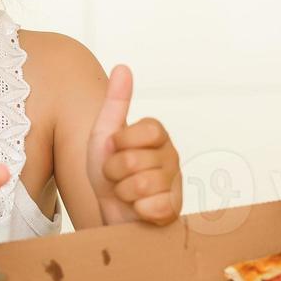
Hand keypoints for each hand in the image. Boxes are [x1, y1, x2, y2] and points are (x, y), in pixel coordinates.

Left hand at [86, 65, 182, 225]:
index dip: (121, 143)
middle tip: (117, 177)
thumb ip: (116, 102)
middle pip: (136, 160)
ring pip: (142, 185)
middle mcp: (172, 156)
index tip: (114, 150)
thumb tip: (123, 66)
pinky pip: (153, 207)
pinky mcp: (174, 211)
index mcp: (158, 136)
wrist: (108, 214)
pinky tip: (138, 210)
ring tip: (126, 193)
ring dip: (124, 193)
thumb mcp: (104, 135)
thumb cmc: (108, 175)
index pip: (147, 129)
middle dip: (115, 172)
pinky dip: (137, 211)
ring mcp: (175, 184)